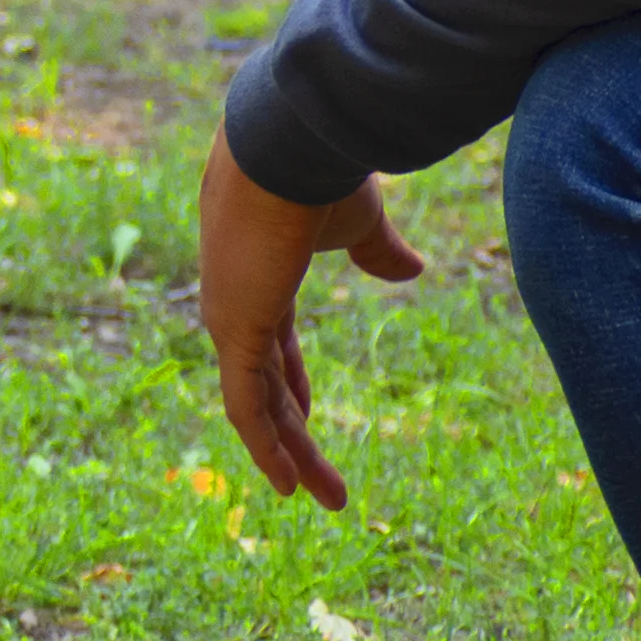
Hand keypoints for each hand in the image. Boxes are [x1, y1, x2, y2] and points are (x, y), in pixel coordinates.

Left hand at [194, 127, 427, 510]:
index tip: (307, 420)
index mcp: (259, 278)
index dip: (291, 388)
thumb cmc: (322, 170)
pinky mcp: (232, 329)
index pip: (271, 348)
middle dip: (292, 437)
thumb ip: (380, 253)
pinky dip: (265, 446)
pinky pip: (245, 405)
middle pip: (263, 386)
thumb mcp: (360, 223)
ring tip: (319, 499)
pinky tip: (288, 483)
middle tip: (319, 485)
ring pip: (256, 406)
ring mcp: (227, 317)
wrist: (290, 141)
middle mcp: (233, 302)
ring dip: (288, 455)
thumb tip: (413, 271)